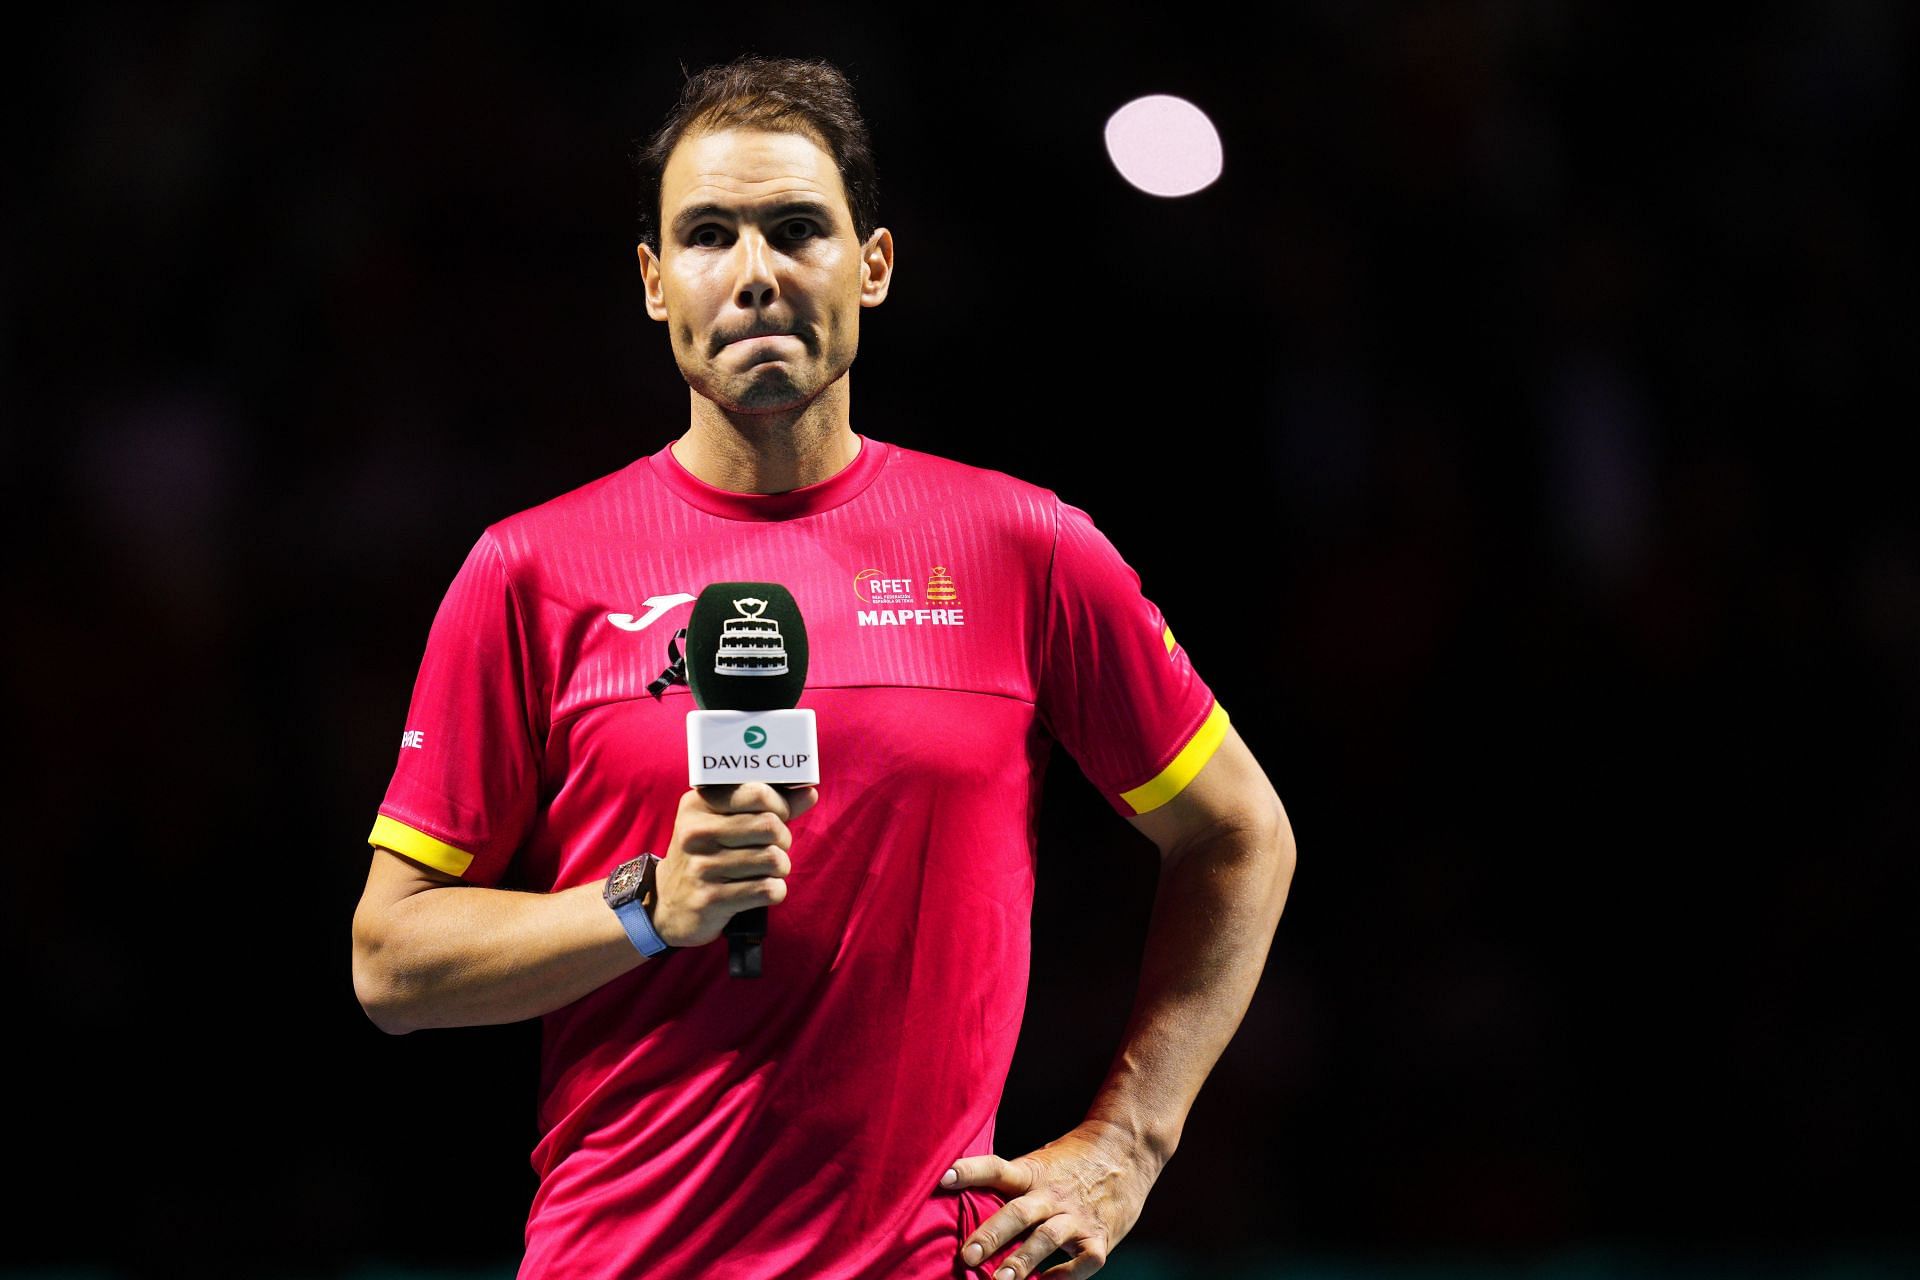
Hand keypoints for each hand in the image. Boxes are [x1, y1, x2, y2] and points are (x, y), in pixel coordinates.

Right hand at [649, 782, 818, 947]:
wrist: (668, 904)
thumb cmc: (708, 854)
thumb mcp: (724, 822)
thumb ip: (769, 805)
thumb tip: (809, 792)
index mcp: (698, 805)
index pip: (757, 793)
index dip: (780, 805)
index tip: (778, 816)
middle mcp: (696, 833)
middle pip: (770, 826)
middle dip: (783, 839)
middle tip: (774, 847)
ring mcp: (701, 867)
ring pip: (773, 859)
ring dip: (781, 867)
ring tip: (768, 870)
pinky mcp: (710, 899)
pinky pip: (767, 890)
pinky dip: (775, 890)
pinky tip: (761, 890)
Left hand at [942, 1120, 1161, 1278]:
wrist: (1126, 1150)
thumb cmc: (1072, 1162)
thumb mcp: (1039, 1164)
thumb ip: (1011, 1184)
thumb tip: (964, 1200)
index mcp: (1032, 1173)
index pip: (996, 1168)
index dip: (969, 1171)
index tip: (944, 1177)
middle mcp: (1052, 1193)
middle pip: (1018, 1212)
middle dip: (991, 1235)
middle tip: (967, 1255)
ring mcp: (1076, 1215)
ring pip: (1047, 1238)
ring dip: (1022, 1261)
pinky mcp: (1099, 1236)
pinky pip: (1084, 1261)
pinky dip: (1065, 1276)